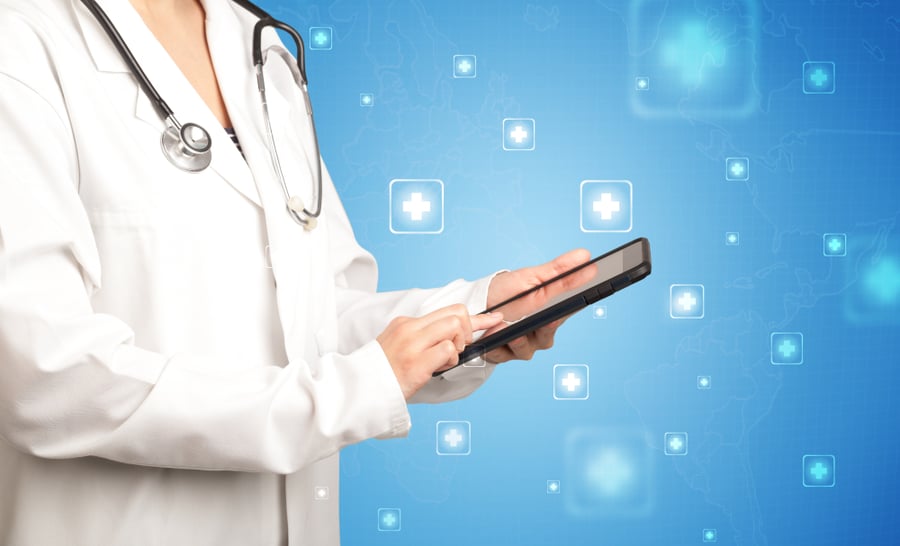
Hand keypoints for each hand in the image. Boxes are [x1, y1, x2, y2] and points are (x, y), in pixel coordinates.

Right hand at [377, 304, 503, 398]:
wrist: (359, 390)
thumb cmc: (383, 372)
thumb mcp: (398, 345)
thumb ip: (422, 337)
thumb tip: (453, 337)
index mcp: (406, 323)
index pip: (447, 309)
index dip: (475, 317)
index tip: (492, 320)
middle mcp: (409, 328)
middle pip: (456, 313)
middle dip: (469, 330)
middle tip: (459, 349)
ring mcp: (412, 344)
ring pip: (454, 327)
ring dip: (458, 346)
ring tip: (443, 361)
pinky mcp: (416, 362)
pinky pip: (448, 350)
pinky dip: (450, 360)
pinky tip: (437, 369)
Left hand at [483, 249, 593, 362]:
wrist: (477, 301)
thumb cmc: (509, 290)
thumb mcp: (533, 278)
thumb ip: (560, 272)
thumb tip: (586, 255)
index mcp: (551, 314)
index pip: (564, 316)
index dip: (563, 315)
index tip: (560, 310)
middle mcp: (539, 334)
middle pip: (546, 338)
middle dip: (541, 331)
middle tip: (540, 321)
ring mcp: (521, 346)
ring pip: (524, 350)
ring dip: (514, 339)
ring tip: (504, 326)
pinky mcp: (501, 353)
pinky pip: (500, 354)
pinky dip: (494, 344)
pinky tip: (489, 335)